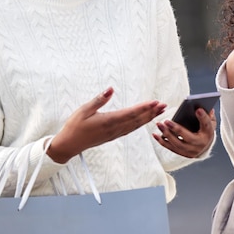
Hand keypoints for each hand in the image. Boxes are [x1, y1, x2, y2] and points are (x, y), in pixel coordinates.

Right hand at [48, 87, 165, 163]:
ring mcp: (115, 134)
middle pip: (137, 120)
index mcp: (108, 121)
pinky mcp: (113, 136)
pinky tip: (145, 120)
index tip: (155, 102)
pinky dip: (140, 124)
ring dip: (148, 118)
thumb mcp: (84, 110)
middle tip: (164, 105)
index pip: (131, 113)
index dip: (144, 107)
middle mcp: (114, 129)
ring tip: (159, 111)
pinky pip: (131, 129)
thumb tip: (111, 89)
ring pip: (136, 125)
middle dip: (151, 112)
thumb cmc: (75, 126)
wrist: (69, 145)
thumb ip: (99, 100)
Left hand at [153, 107, 216, 157]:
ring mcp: (190, 151)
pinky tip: (155, 135)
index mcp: (208, 135)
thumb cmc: (205, 131)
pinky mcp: (181, 153)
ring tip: (159, 125)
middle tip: (167, 121)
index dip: (203, 117)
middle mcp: (199, 145)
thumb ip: (206, 115)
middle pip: (187, 138)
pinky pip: (170, 147)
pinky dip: (162, 141)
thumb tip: (200, 107)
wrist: (205, 146)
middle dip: (176, 129)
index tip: (198, 109)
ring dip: (166, 134)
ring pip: (177, 144)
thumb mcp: (209, 122)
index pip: (207, 125)